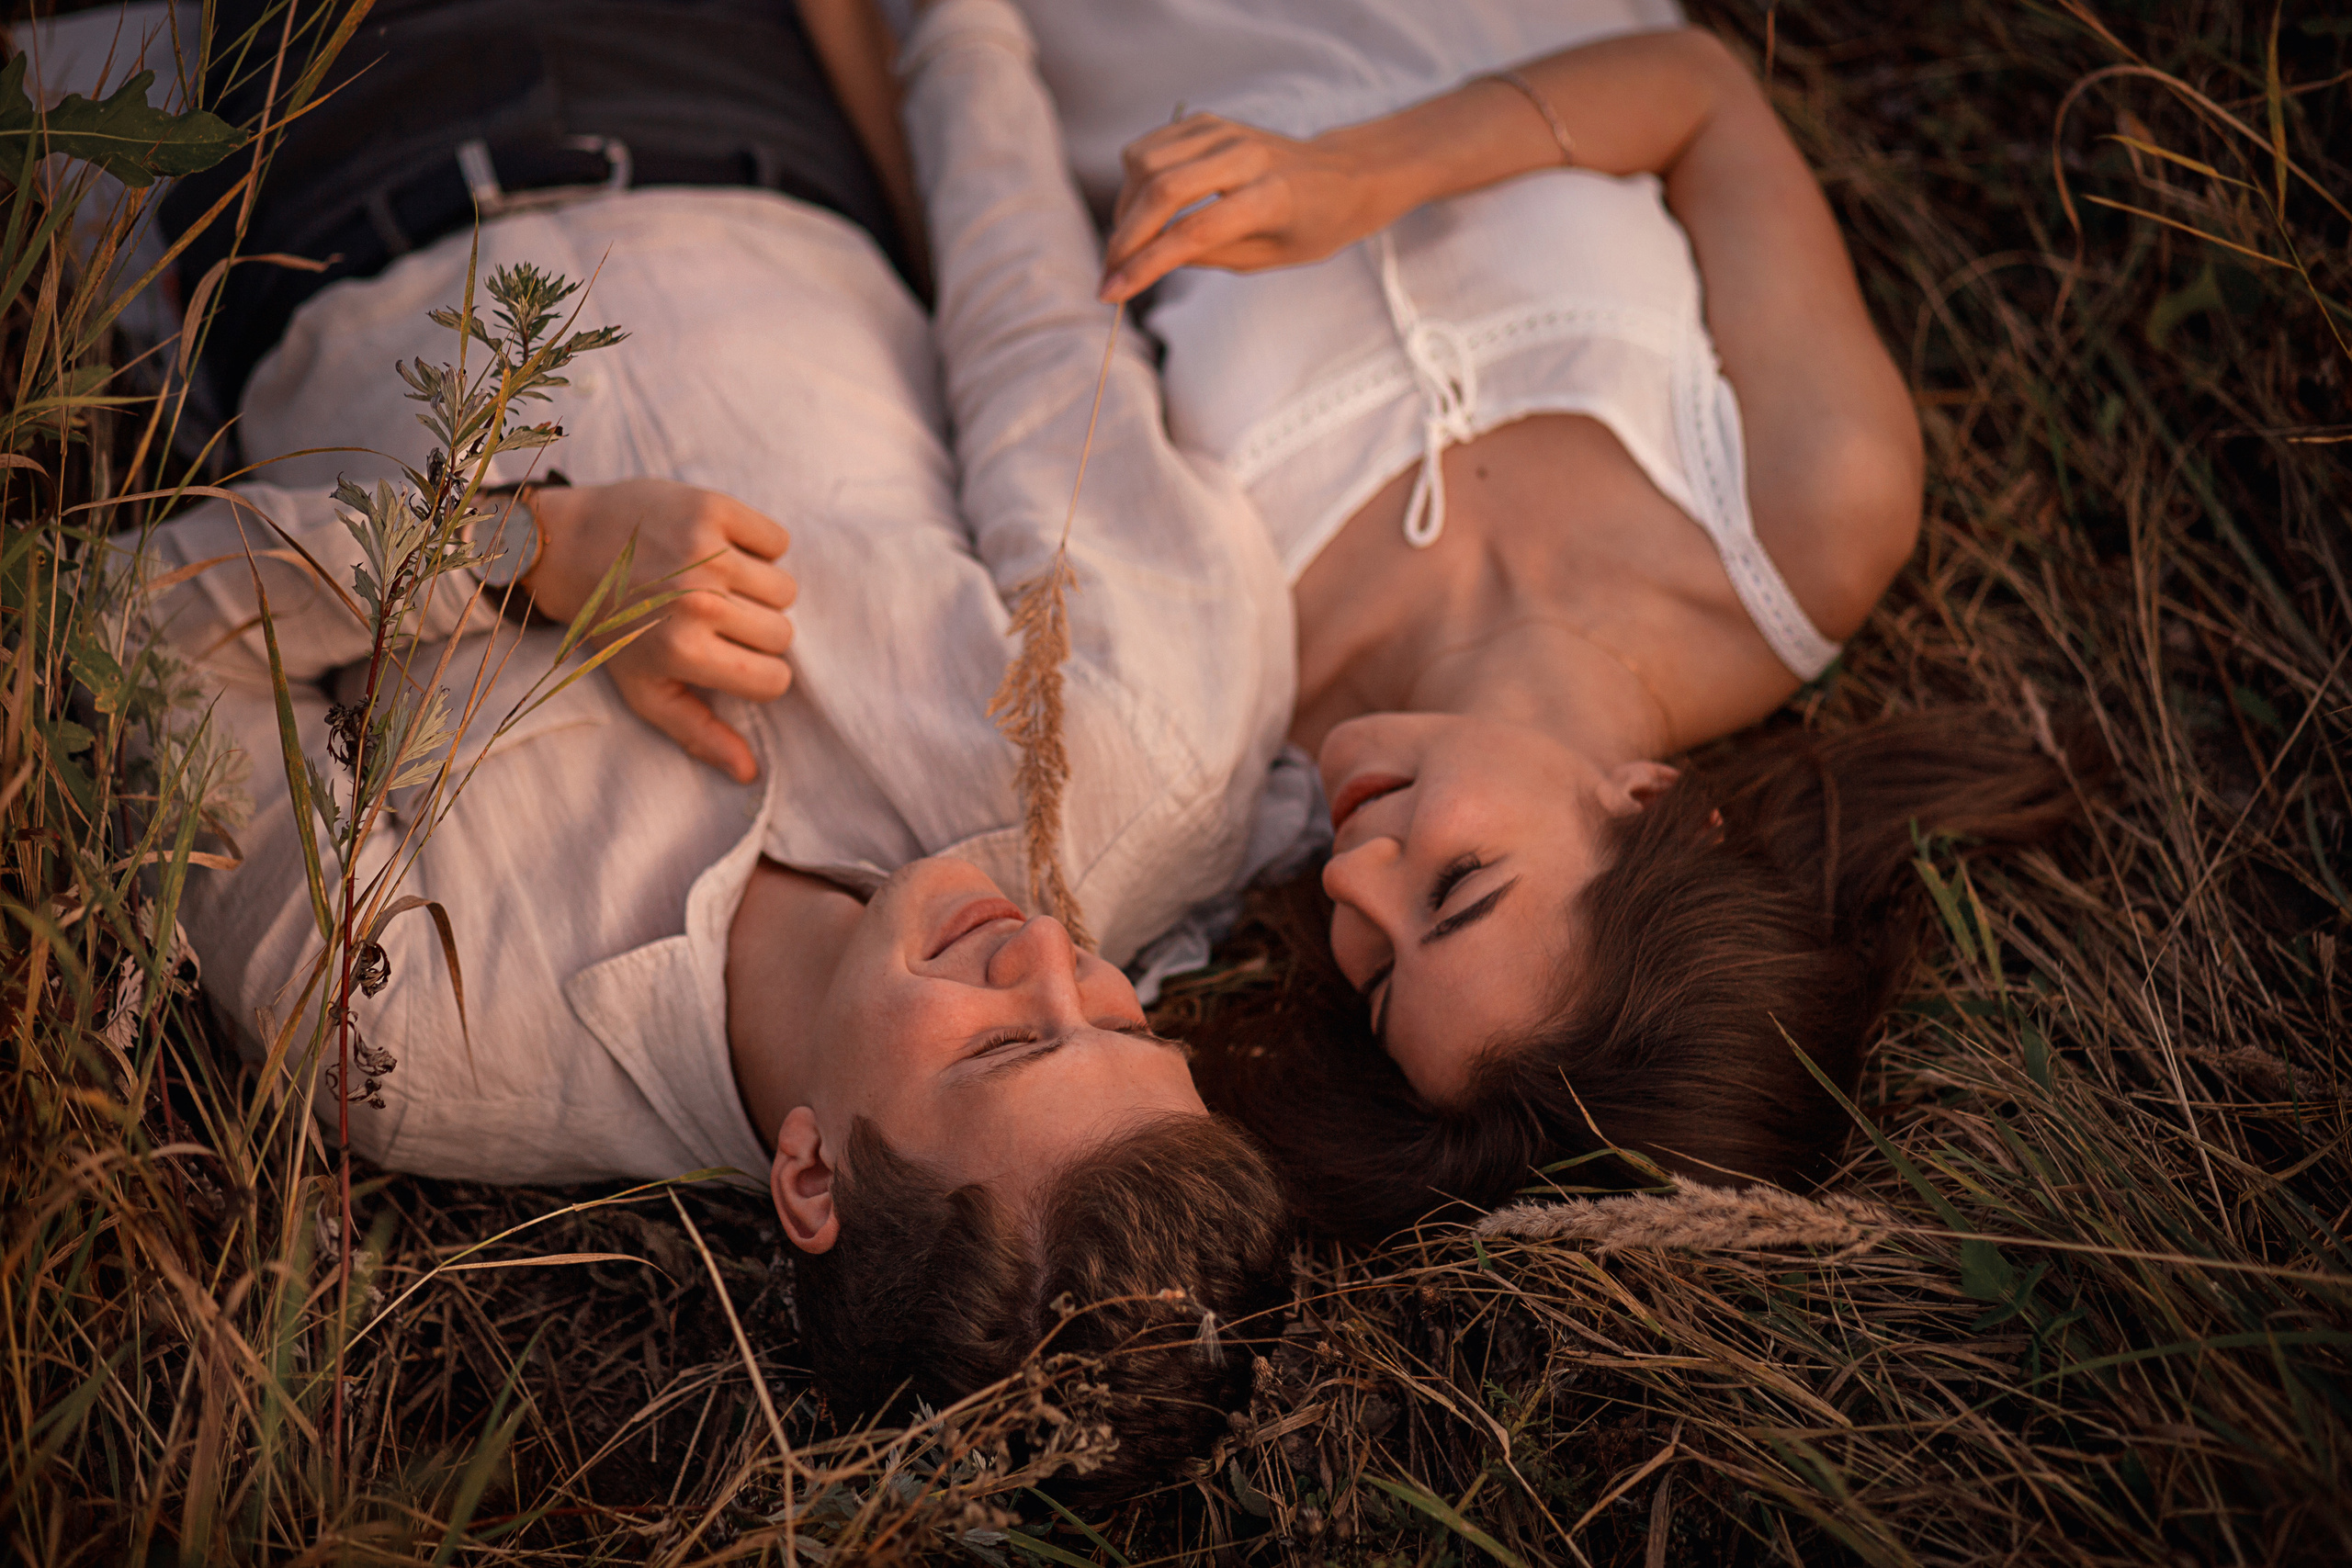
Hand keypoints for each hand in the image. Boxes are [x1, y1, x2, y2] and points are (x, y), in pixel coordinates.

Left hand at [516, 479, 794, 783]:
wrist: (570, 545)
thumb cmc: (613, 626)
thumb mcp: (646, 689)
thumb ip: (698, 733)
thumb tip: (749, 773)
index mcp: (684, 652)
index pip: (773, 680)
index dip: (757, 671)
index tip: (728, 656)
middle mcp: (697, 603)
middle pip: (783, 633)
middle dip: (757, 629)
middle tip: (715, 617)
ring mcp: (707, 553)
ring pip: (786, 588)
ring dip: (760, 588)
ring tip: (717, 582)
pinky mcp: (712, 508)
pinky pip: (778, 540)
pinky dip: (760, 545)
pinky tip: (721, 548)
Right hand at [1099, 114, 1399, 302]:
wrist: (1342, 175)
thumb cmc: (1311, 225)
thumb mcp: (1266, 257)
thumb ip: (1207, 256)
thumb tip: (1144, 262)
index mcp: (1270, 197)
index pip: (1192, 232)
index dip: (1145, 266)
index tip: (1111, 293)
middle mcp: (1245, 155)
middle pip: (1161, 190)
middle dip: (1124, 238)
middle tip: (1108, 273)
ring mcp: (1223, 131)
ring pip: (1146, 162)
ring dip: (1125, 207)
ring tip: (1128, 241)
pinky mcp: (1208, 121)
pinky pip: (1151, 146)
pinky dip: (1134, 180)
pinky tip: (1141, 208)